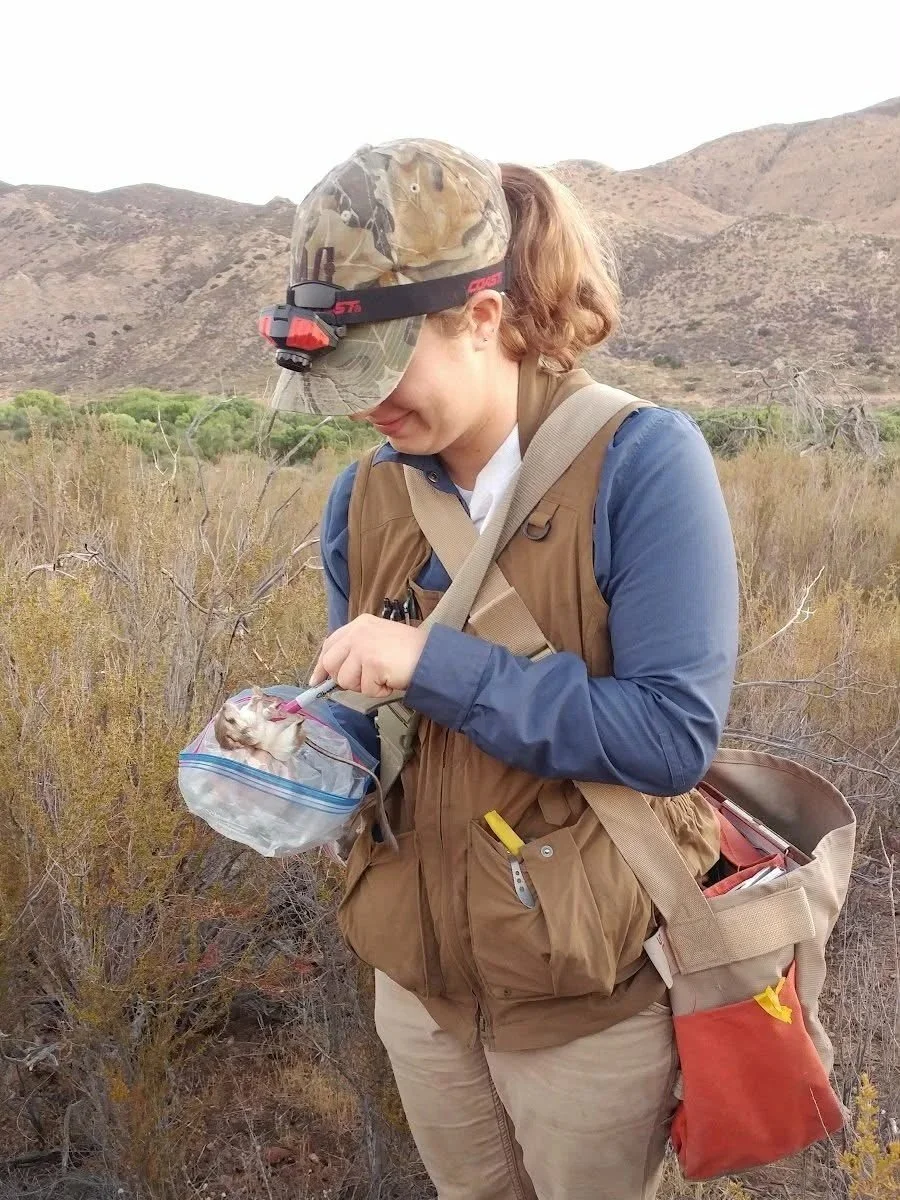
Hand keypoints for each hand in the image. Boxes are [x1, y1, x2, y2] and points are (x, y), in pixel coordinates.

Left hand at [309, 615, 427, 697]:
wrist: (432, 656)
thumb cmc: (409, 651)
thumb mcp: (378, 641)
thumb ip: (357, 650)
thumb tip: (333, 673)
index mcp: (359, 624)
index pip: (330, 644)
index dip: (322, 665)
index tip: (316, 680)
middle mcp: (358, 632)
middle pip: (331, 664)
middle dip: (344, 679)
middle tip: (365, 681)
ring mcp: (363, 647)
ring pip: (346, 680)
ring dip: (365, 686)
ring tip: (384, 676)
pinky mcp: (371, 662)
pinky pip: (366, 689)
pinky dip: (379, 690)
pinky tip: (391, 679)